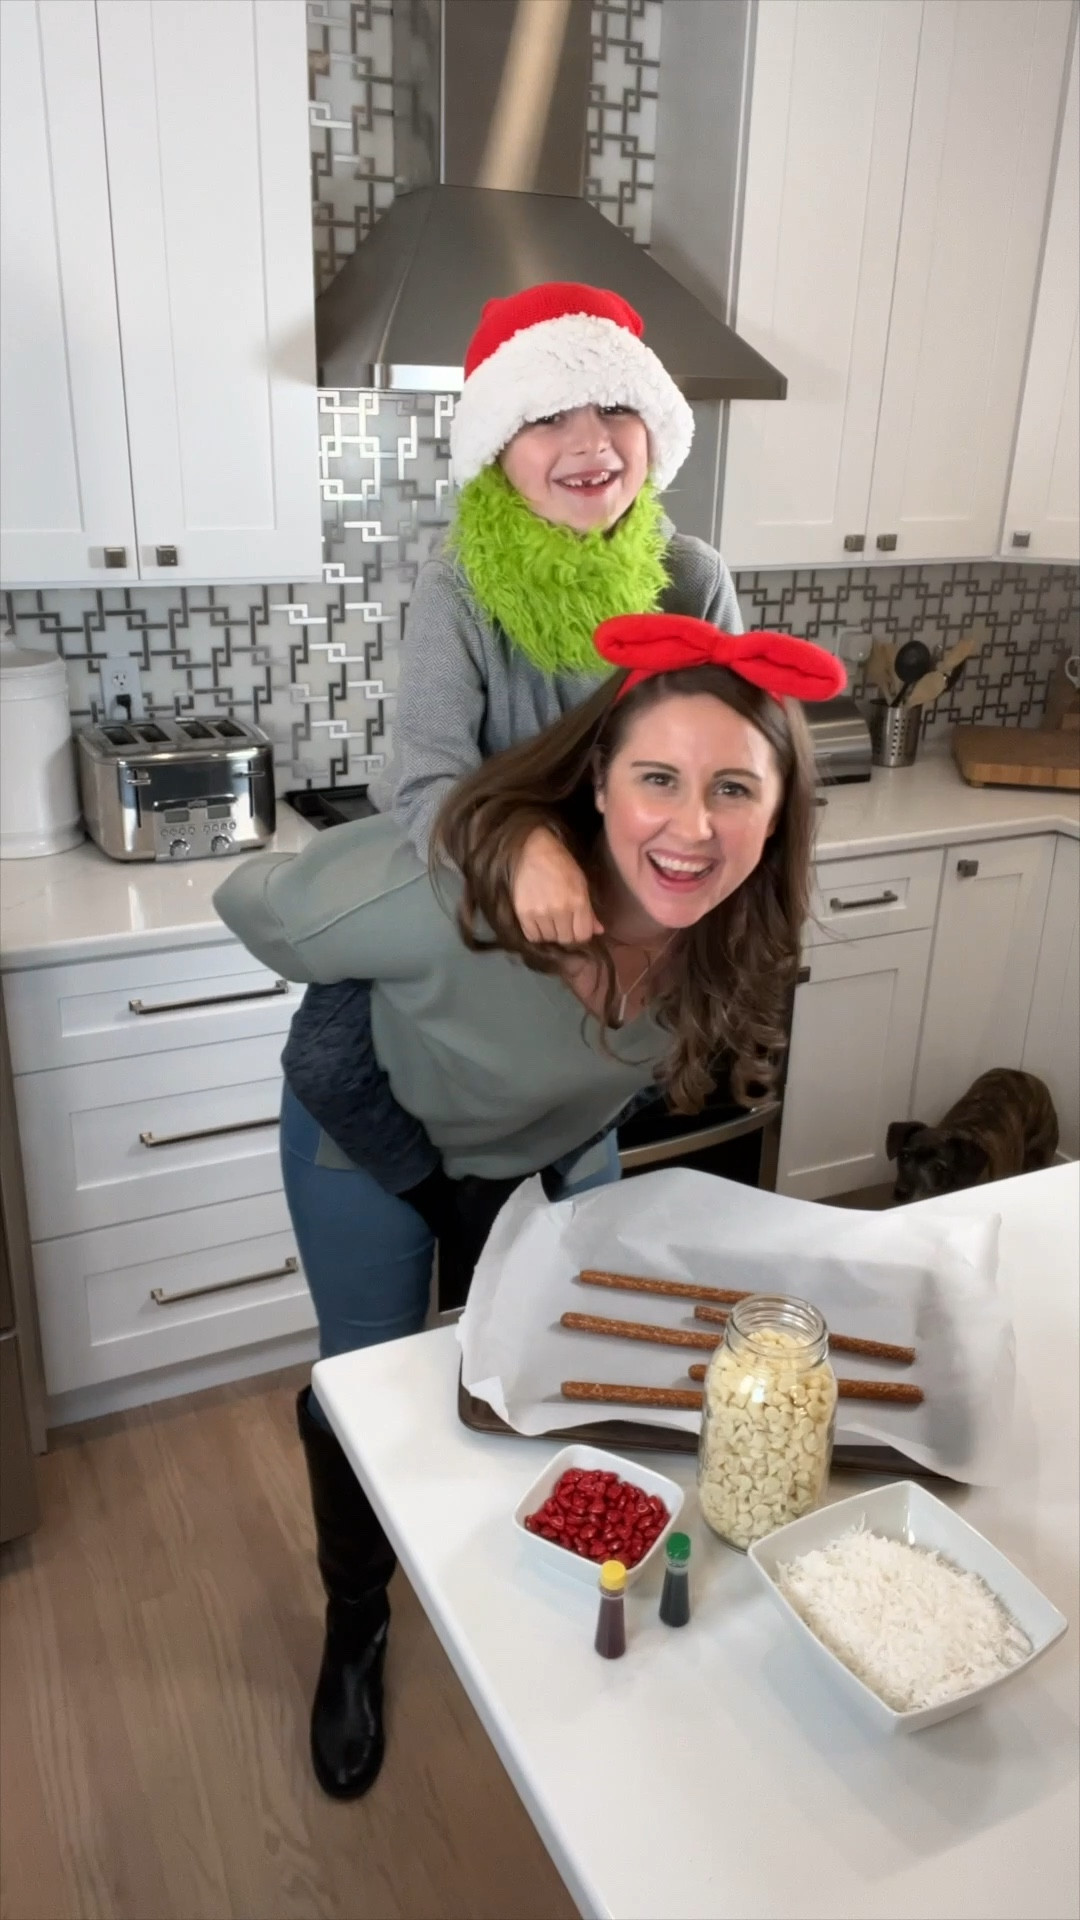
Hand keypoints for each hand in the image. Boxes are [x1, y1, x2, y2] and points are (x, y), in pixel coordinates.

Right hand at [512, 826, 602, 945]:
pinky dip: (537, 933)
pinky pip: (533, 936)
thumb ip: (590, 911)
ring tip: (549, 919)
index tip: (576, 927)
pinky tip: (538, 922)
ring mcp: (540, 913)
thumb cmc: (562, 866)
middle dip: (566, 933)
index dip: (581, 934)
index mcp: (578, 902)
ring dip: (551, 932)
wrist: (534, 851)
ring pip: (549, 939)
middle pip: (565, 939)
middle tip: (562, 922)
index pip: (583, 936)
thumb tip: (598, 931)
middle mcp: (560, 910)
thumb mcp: (582, 885)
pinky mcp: (523, 914)